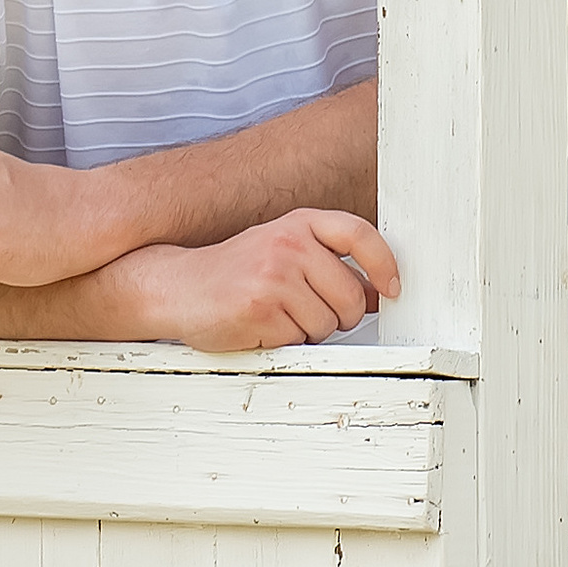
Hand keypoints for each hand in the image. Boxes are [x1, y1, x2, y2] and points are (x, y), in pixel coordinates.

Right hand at [144, 209, 400, 352]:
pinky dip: (283, 342)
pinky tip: (259, 326)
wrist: (175, 286)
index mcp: (298, 224)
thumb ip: (328, 265)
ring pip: (328, 325)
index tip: (393, 288)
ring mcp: (273, 275)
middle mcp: (288, 243)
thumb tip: (379, 291)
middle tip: (305, 312)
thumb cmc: (234, 273)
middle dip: (339, 316)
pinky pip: (298, 340)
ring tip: (276, 316)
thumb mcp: (283, 252)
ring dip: (308, 332)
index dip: (383, 263)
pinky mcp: (259, 309)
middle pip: (352, 297)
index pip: (358, 234)